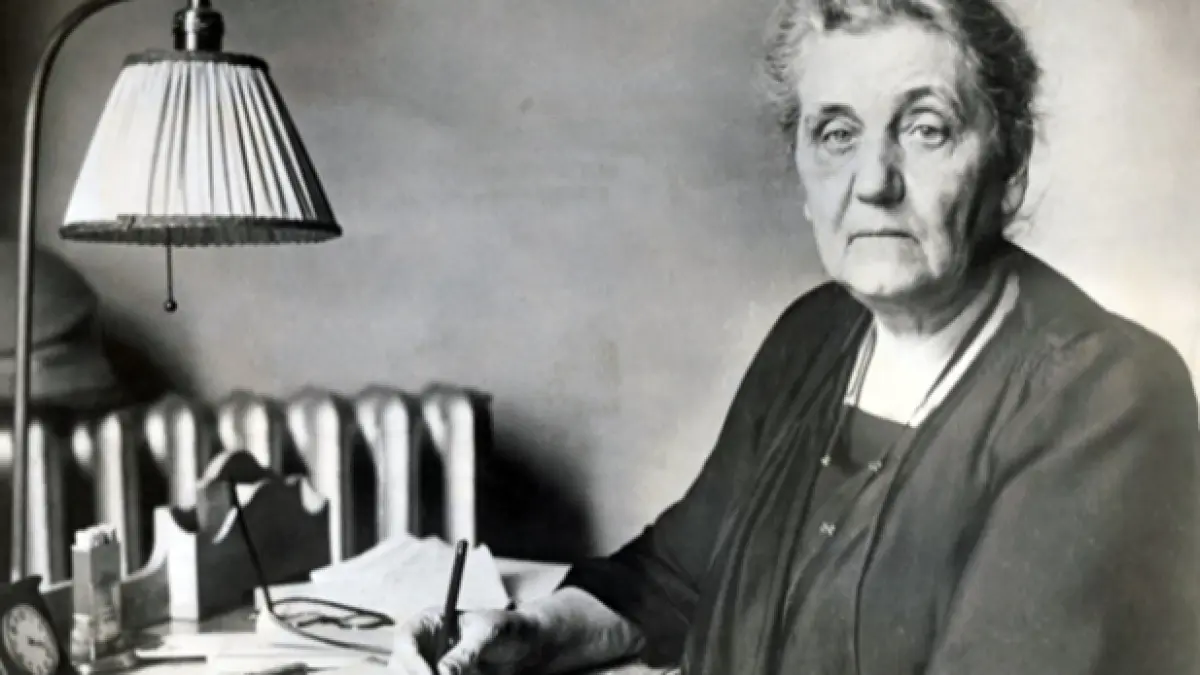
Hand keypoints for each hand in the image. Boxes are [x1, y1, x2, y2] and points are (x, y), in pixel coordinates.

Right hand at [388, 606, 542, 674]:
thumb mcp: (488, 634)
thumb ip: (466, 652)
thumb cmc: (506, 629)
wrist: (524, 646)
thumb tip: (441, 673)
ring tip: (473, 673)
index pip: (406, 640)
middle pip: (400, 668)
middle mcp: (423, 647)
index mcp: (429, 623)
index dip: (411, 661)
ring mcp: (428, 667)